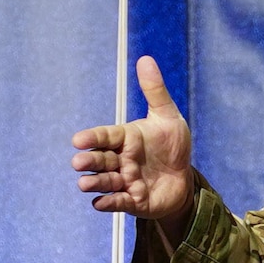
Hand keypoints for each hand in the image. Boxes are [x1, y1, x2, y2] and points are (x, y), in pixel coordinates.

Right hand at [71, 56, 195, 226]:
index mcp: (125, 139)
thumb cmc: (172, 147)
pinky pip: (118, 202)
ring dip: (95, 182)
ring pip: (105, 182)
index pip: (105, 136)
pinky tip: (100, 203)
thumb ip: (155, 91)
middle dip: (89, 161)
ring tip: (84, 184)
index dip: (93, 138)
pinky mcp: (133, 200)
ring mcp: (125, 181)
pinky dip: (108, 203)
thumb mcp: (168, 117)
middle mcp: (121, 160)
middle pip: (100, 160)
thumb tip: (145, 59)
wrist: (184, 180)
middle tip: (78, 162)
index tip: (78, 140)